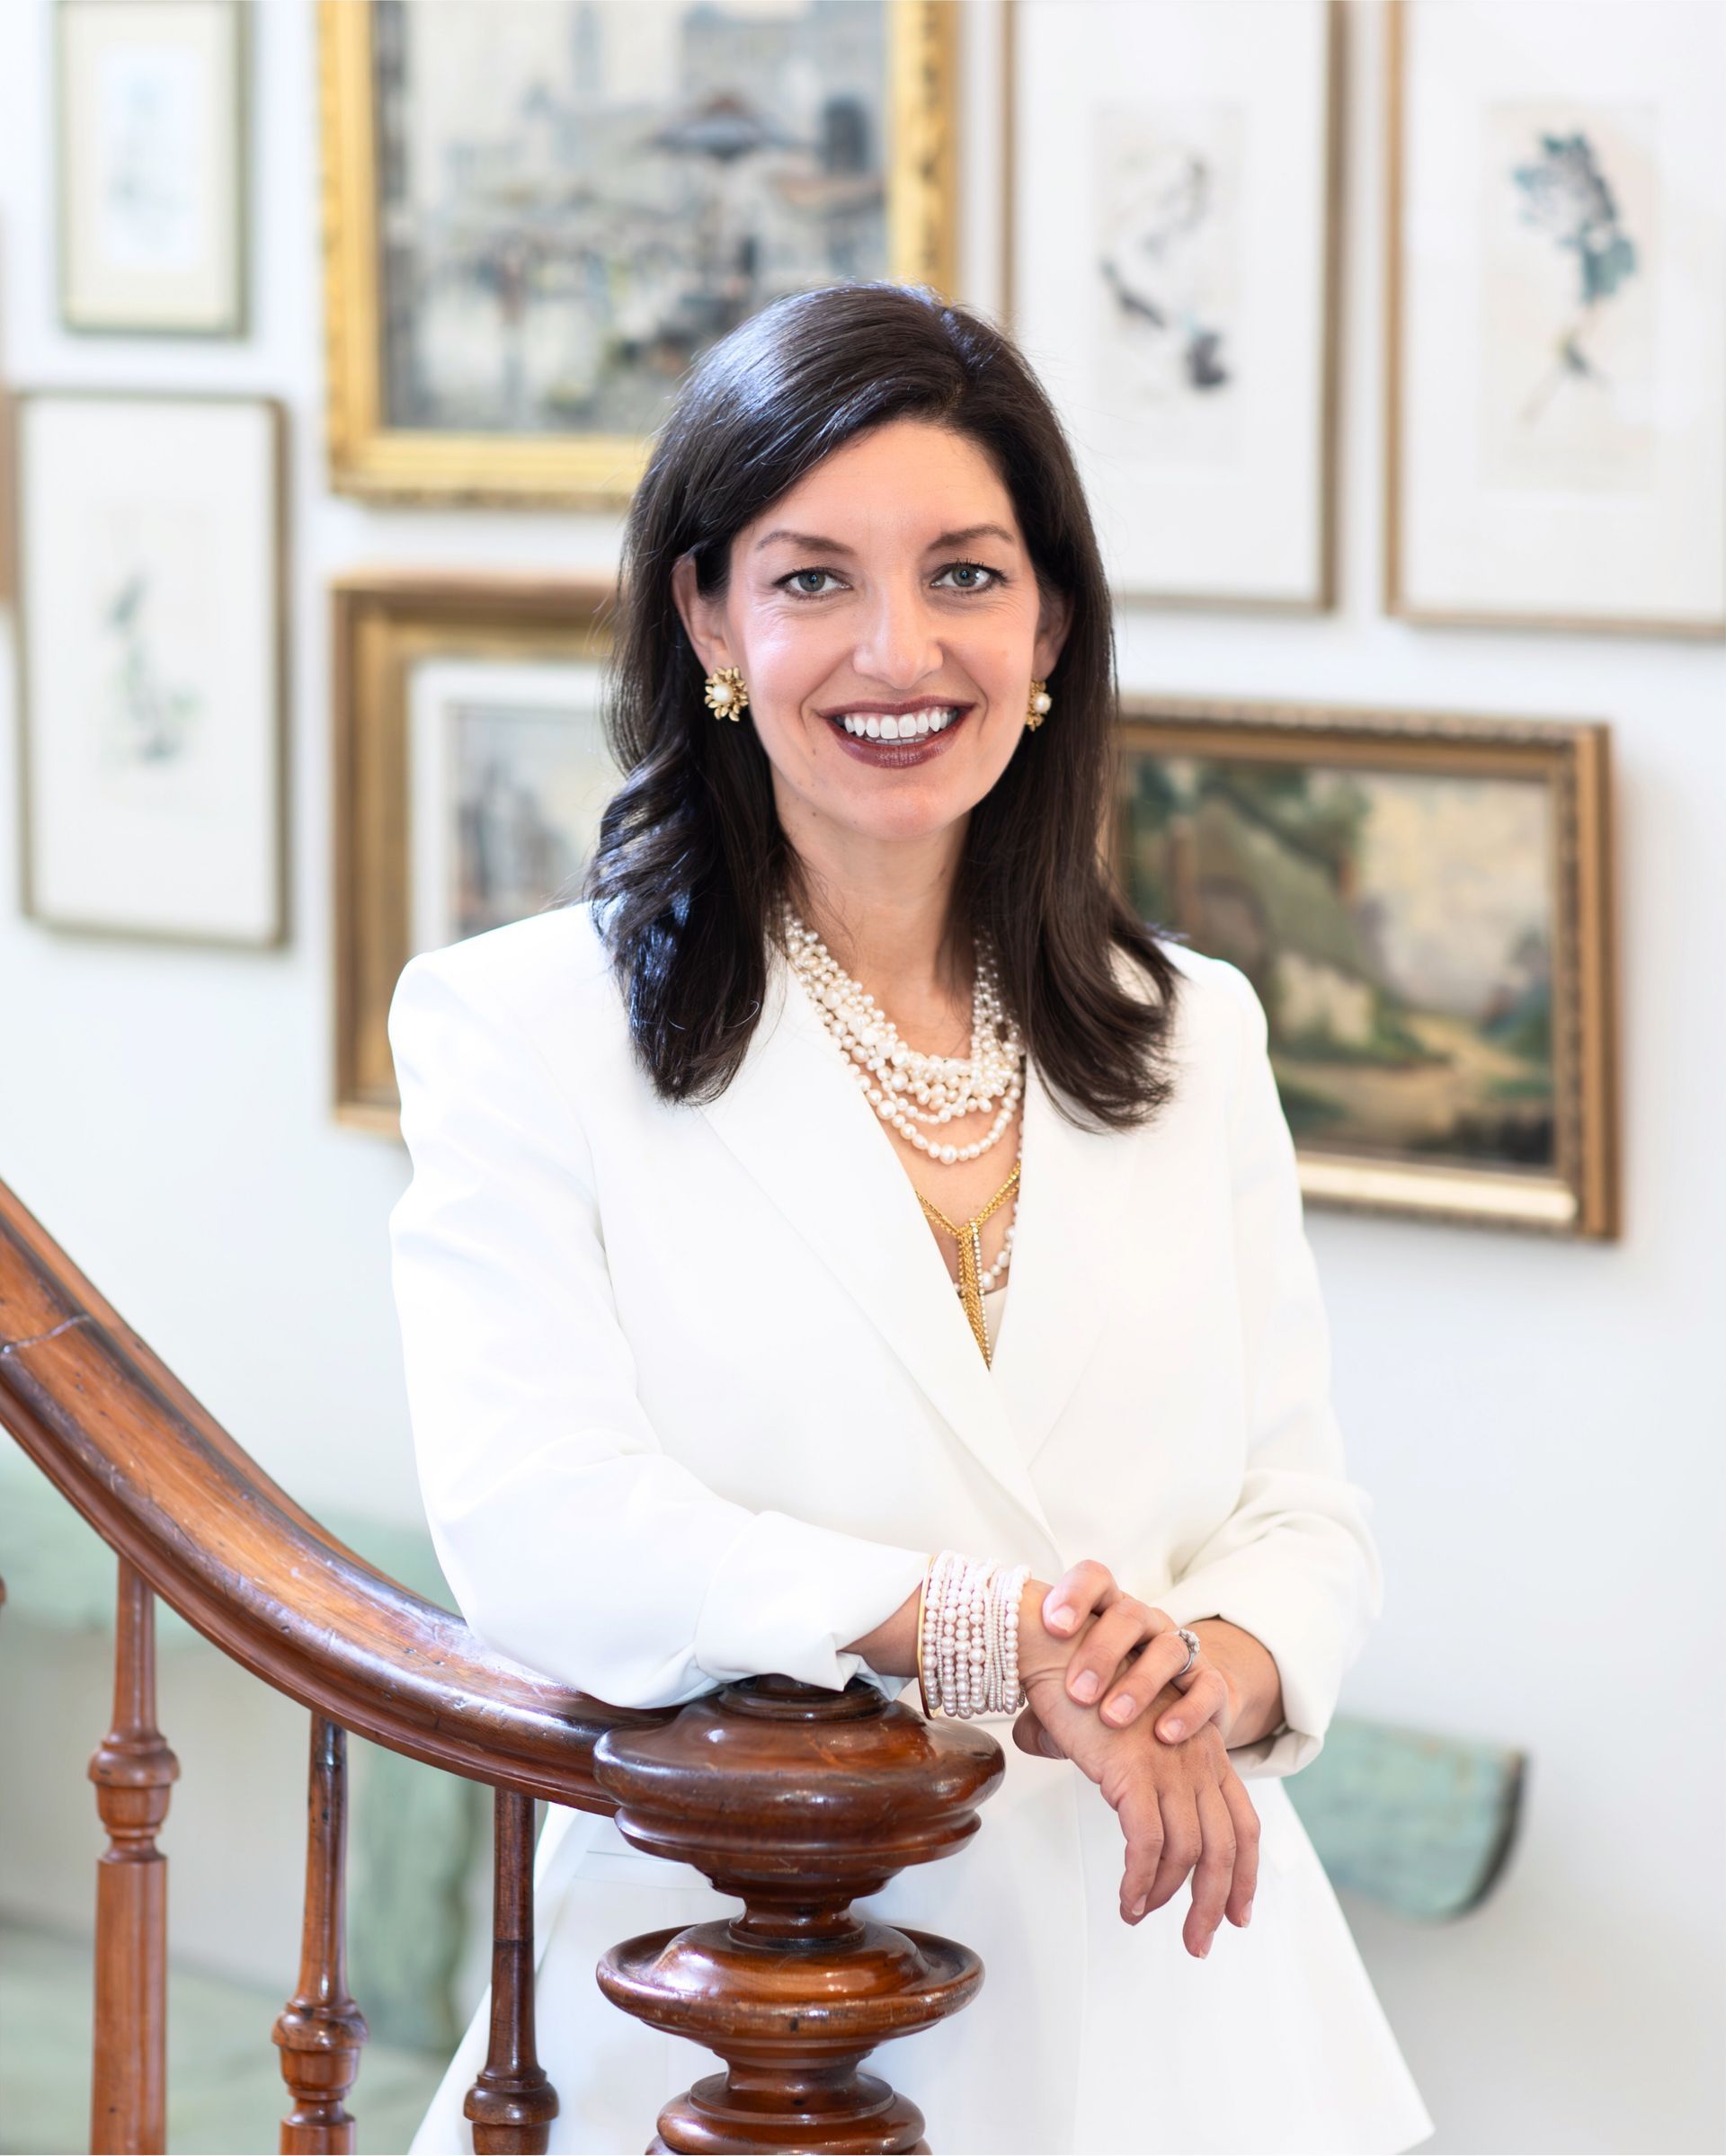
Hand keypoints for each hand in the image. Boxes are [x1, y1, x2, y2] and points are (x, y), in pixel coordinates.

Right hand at [1014, 1579, 1258, 1954]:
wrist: (1060, 1641)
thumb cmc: (1085, 1681)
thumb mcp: (1126, 1730)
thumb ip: (1132, 1766)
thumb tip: (1115, 1794)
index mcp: (1202, 1749)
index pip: (1242, 1822)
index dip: (1245, 1873)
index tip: (1236, 1915)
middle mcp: (1195, 1758)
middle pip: (1223, 1847)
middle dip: (1215, 1902)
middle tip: (1197, 1942)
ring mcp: (1167, 1764)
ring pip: (1188, 1853)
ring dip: (1169, 1899)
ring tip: (1142, 1919)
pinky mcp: (1132, 1771)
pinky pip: (1146, 1844)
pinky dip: (1140, 1881)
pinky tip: (1127, 1901)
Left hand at [1039, 1558, 1237, 1745]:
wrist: (1179, 1706)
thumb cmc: (1112, 1693)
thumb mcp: (1074, 1700)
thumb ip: (1047, 1713)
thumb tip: (1023, 1735)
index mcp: (1107, 1612)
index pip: (1094, 1579)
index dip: (1074, 1595)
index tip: (1052, 1626)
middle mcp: (1146, 1622)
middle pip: (1127, 1614)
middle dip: (1100, 1651)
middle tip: (1077, 1692)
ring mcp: (1180, 1649)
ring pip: (1167, 1648)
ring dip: (1139, 1683)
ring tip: (1113, 1718)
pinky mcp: (1210, 1684)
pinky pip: (1206, 1687)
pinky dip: (1186, 1710)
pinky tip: (1164, 1732)